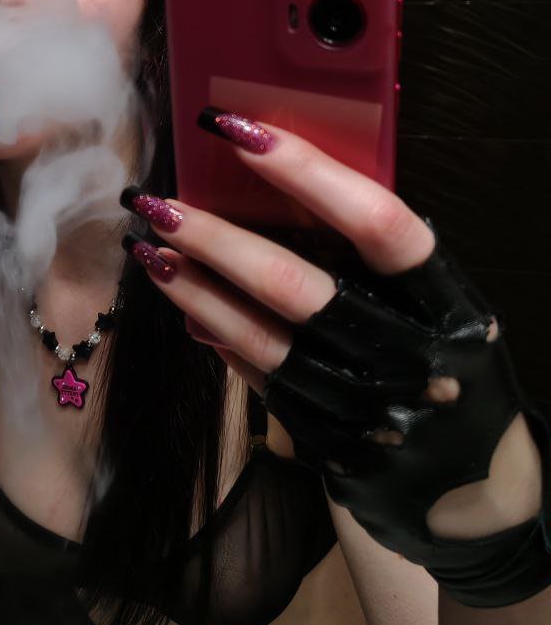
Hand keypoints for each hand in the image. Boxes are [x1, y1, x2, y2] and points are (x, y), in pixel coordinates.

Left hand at [120, 109, 550, 607]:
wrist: (475, 494)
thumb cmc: (446, 362)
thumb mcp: (437, 305)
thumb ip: (377, 255)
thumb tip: (274, 183)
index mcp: (450, 304)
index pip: (379, 224)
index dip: (308, 172)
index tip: (239, 131)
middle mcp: (415, 360)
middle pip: (300, 287)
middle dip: (218, 239)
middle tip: (157, 202)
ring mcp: (371, 413)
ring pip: (267, 341)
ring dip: (198, 292)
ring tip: (150, 250)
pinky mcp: (333, 449)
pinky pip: (263, 384)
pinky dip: (222, 342)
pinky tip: (186, 310)